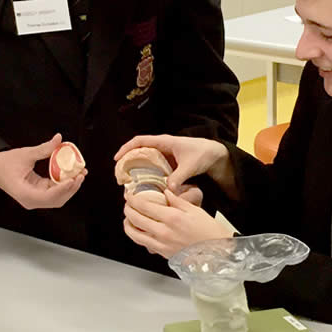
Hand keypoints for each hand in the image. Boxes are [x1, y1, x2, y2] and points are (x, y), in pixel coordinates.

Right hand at [0, 134, 84, 209]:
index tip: (73, 178)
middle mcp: (31, 200)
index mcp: (25, 194)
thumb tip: (58, 139)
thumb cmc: (4, 164)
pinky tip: (72, 175)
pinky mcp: (38, 194)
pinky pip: (54, 192)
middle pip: (56, 199)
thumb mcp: (25, 154)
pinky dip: (64, 184)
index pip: (48, 196)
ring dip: (70, 187)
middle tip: (81, 173)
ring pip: (58, 198)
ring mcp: (35, 199)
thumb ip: (44, 149)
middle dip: (71, 187)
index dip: (63, 189)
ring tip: (80, 174)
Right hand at [115, 134, 231, 190]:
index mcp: (164, 142)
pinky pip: (153, 167)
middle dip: (127, 160)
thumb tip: (168, 189)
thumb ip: (179, 177)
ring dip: (136, 168)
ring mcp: (165, 154)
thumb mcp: (190, 166)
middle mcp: (162, 146)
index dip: (126, 148)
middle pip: (139, 150)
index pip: (139, 141)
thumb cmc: (203, 154)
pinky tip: (144, 185)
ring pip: (145, 159)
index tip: (117, 158)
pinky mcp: (168, 162)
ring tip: (128, 181)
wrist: (215, 154)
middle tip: (119, 174)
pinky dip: (147, 174)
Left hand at [121, 188, 231, 256]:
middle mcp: (163, 232)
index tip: (129, 195)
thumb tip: (165, 191)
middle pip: (135, 219)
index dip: (132, 199)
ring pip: (135, 234)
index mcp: (172, 218)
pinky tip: (138, 230)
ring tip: (128, 217)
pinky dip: (136, 235)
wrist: (215, 252)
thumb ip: (177, 200)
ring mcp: (161, 244)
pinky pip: (143, 243)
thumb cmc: (208, 231)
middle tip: (127, 203)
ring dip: (128, 224)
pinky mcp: (162, 253)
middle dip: (127, 209)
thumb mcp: (194, 210)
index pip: (144, 206)